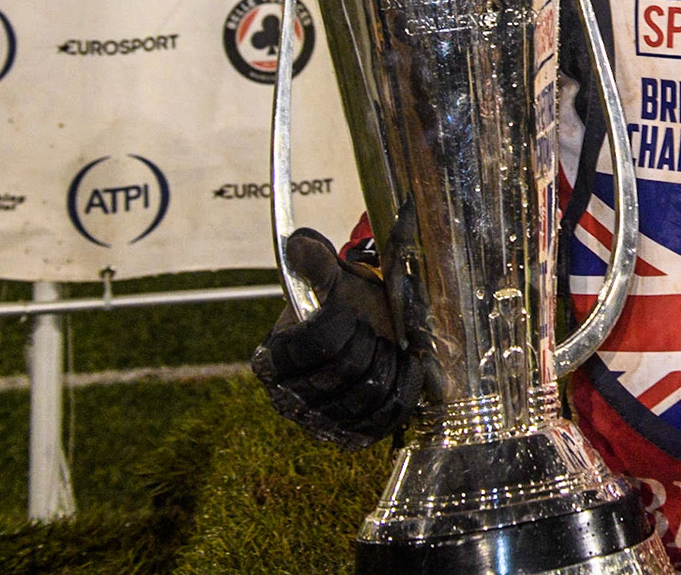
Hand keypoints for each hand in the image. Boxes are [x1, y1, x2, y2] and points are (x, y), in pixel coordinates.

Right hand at [249, 226, 423, 448]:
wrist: (367, 338)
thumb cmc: (346, 308)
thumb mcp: (333, 283)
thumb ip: (316, 264)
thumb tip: (298, 243)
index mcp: (272, 358)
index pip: (314, 343)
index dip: (342, 323)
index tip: (351, 310)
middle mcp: (287, 398)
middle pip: (345, 370)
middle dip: (371, 341)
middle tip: (376, 329)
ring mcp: (317, 423)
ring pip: (367, 395)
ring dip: (390, 364)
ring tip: (390, 347)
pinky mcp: (348, 437)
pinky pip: (383, 420)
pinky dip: (404, 390)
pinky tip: (407, 367)